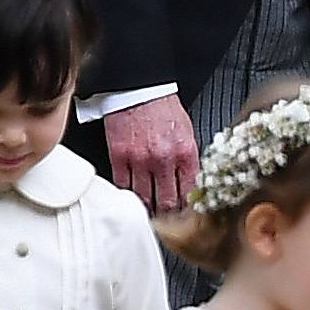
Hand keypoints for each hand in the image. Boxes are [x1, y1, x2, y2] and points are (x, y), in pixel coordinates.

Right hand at [106, 96, 198, 215]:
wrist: (140, 88)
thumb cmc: (163, 108)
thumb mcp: (187, 133)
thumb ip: (188, 161)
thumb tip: (189, 185)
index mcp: (185, 153)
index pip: (188, 193)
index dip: (187, 209)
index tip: (185, 216)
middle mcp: (164, 159)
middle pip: (166, 201)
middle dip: (168, 214)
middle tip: (167, 221)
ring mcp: (140, 160)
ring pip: (144, 198)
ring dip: (147, 208)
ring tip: (149, 213)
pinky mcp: (119, 156)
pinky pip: (123, 185)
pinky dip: (128, 195)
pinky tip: (132, 199)